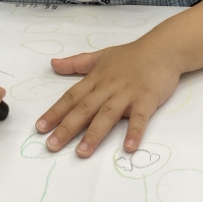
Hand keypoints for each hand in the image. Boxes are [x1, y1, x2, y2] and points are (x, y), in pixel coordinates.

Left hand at [35, 36, 180, 157]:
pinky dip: (134, 132)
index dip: (55, 112)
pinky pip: (140, 118)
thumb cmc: (132, 55)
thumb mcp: (100, 56)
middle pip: (84, 109)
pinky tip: (129, 147)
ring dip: (94, 134)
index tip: (40, 128)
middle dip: (67, 128)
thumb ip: (77, 63)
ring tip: (82, 152)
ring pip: (107, 115)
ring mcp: (127, 94)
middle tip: (52, 145)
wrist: (163, 49)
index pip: (71, 97)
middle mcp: (108, 87)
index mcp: (96, 79)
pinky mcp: (147, 99)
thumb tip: (53, 64)